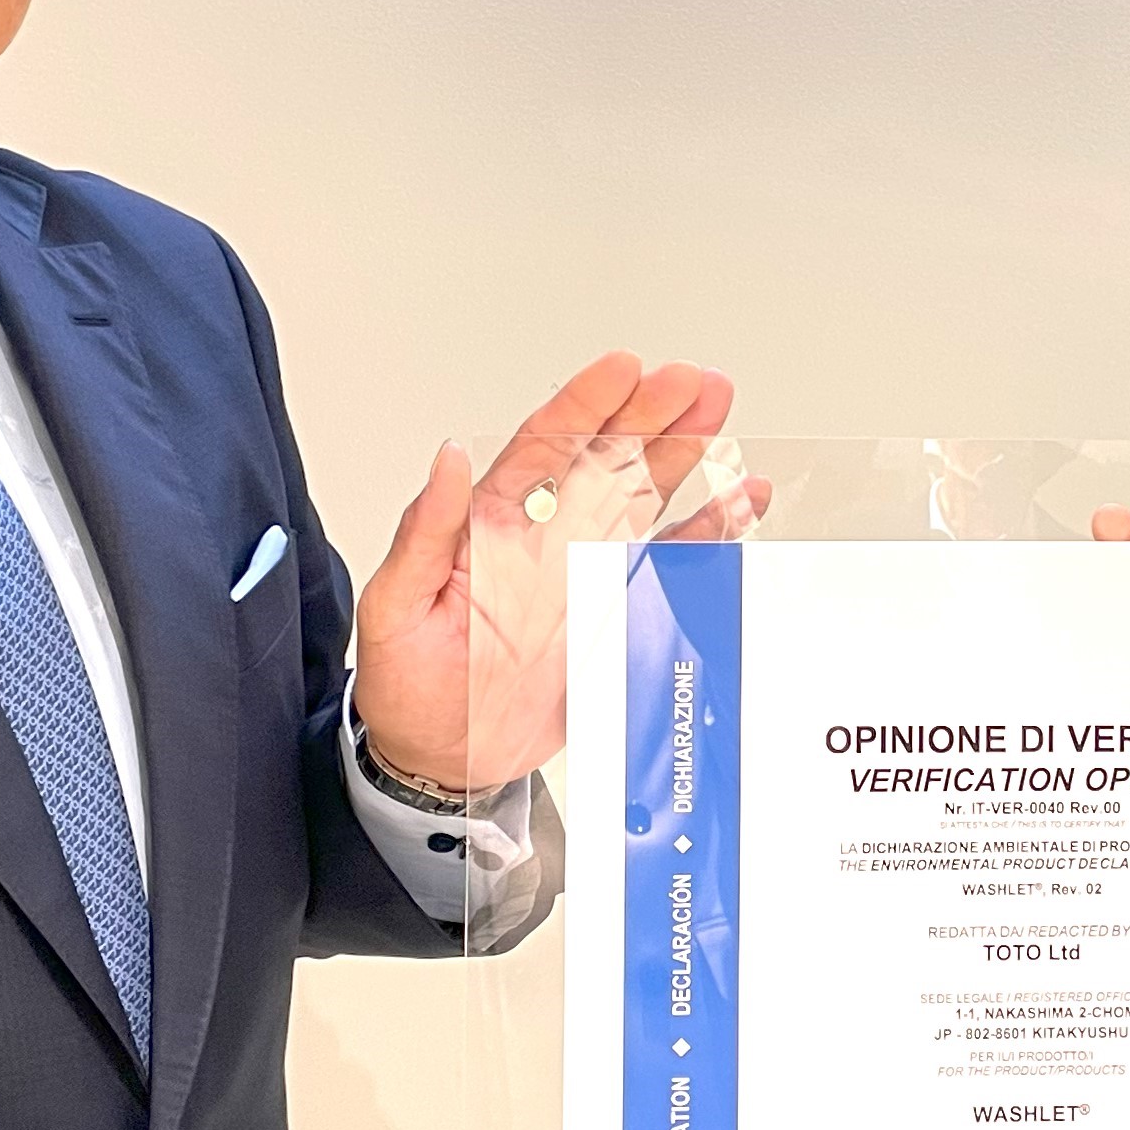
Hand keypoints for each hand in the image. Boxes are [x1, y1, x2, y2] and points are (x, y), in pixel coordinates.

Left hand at [353, 352, 754, 790]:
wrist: (440, 759)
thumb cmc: (406, 683)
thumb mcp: (396, 606)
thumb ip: (424, 533)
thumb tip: (446, 459)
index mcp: (491, 525)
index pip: (544, 446)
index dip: (585, 405)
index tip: (622, 370)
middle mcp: (544, 539)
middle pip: (605, 459)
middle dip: (650, 415)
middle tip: (692, 381)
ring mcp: (582, 573)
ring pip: (642, 499)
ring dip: (682, 454)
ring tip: (717, 412)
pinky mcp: (612, 614)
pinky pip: (667, 566)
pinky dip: (705, 535)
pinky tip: (734, 499)